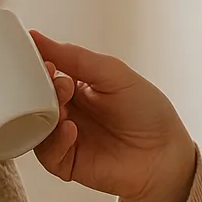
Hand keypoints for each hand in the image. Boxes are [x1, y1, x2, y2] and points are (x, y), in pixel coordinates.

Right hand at [30, 31, 197, 201]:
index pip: (45, 73)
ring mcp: (65, 138)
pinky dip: (54, 140)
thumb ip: (75, 57)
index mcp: (77, 86)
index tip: (37, 56)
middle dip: (39, 87)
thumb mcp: (113, 74)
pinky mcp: (67, 163)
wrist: (166, 154)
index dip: (39, 64)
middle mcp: (68, 111)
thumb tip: (37, 38)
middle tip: (56, 80)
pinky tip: (70, 129)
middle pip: (35, 99)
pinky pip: (47, 153)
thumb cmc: (148, 112)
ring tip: (64, 104)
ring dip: (44, 113)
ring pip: (35, 125)